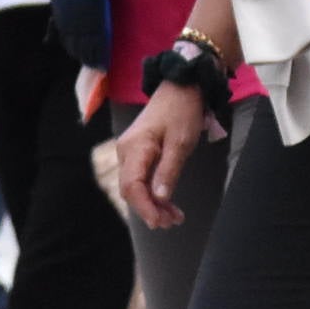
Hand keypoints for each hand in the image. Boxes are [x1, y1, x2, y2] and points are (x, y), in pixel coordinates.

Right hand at [117, 81, 209, 229]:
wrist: (181, 86)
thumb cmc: (182, 111)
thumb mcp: (181, 142)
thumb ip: (169, 170)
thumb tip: (160, 198)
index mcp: (136, 147)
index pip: (132, 186)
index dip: (145, 207)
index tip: (160, 222)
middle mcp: (126, 150)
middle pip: (131, 190)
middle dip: (150, 209)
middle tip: (173, 222)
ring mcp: (130, 151)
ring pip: (135, 186)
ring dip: (153, 203)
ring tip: (174, 217)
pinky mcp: (138, 152)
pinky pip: (141, 178)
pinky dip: (153, 192)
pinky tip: (168, 203)